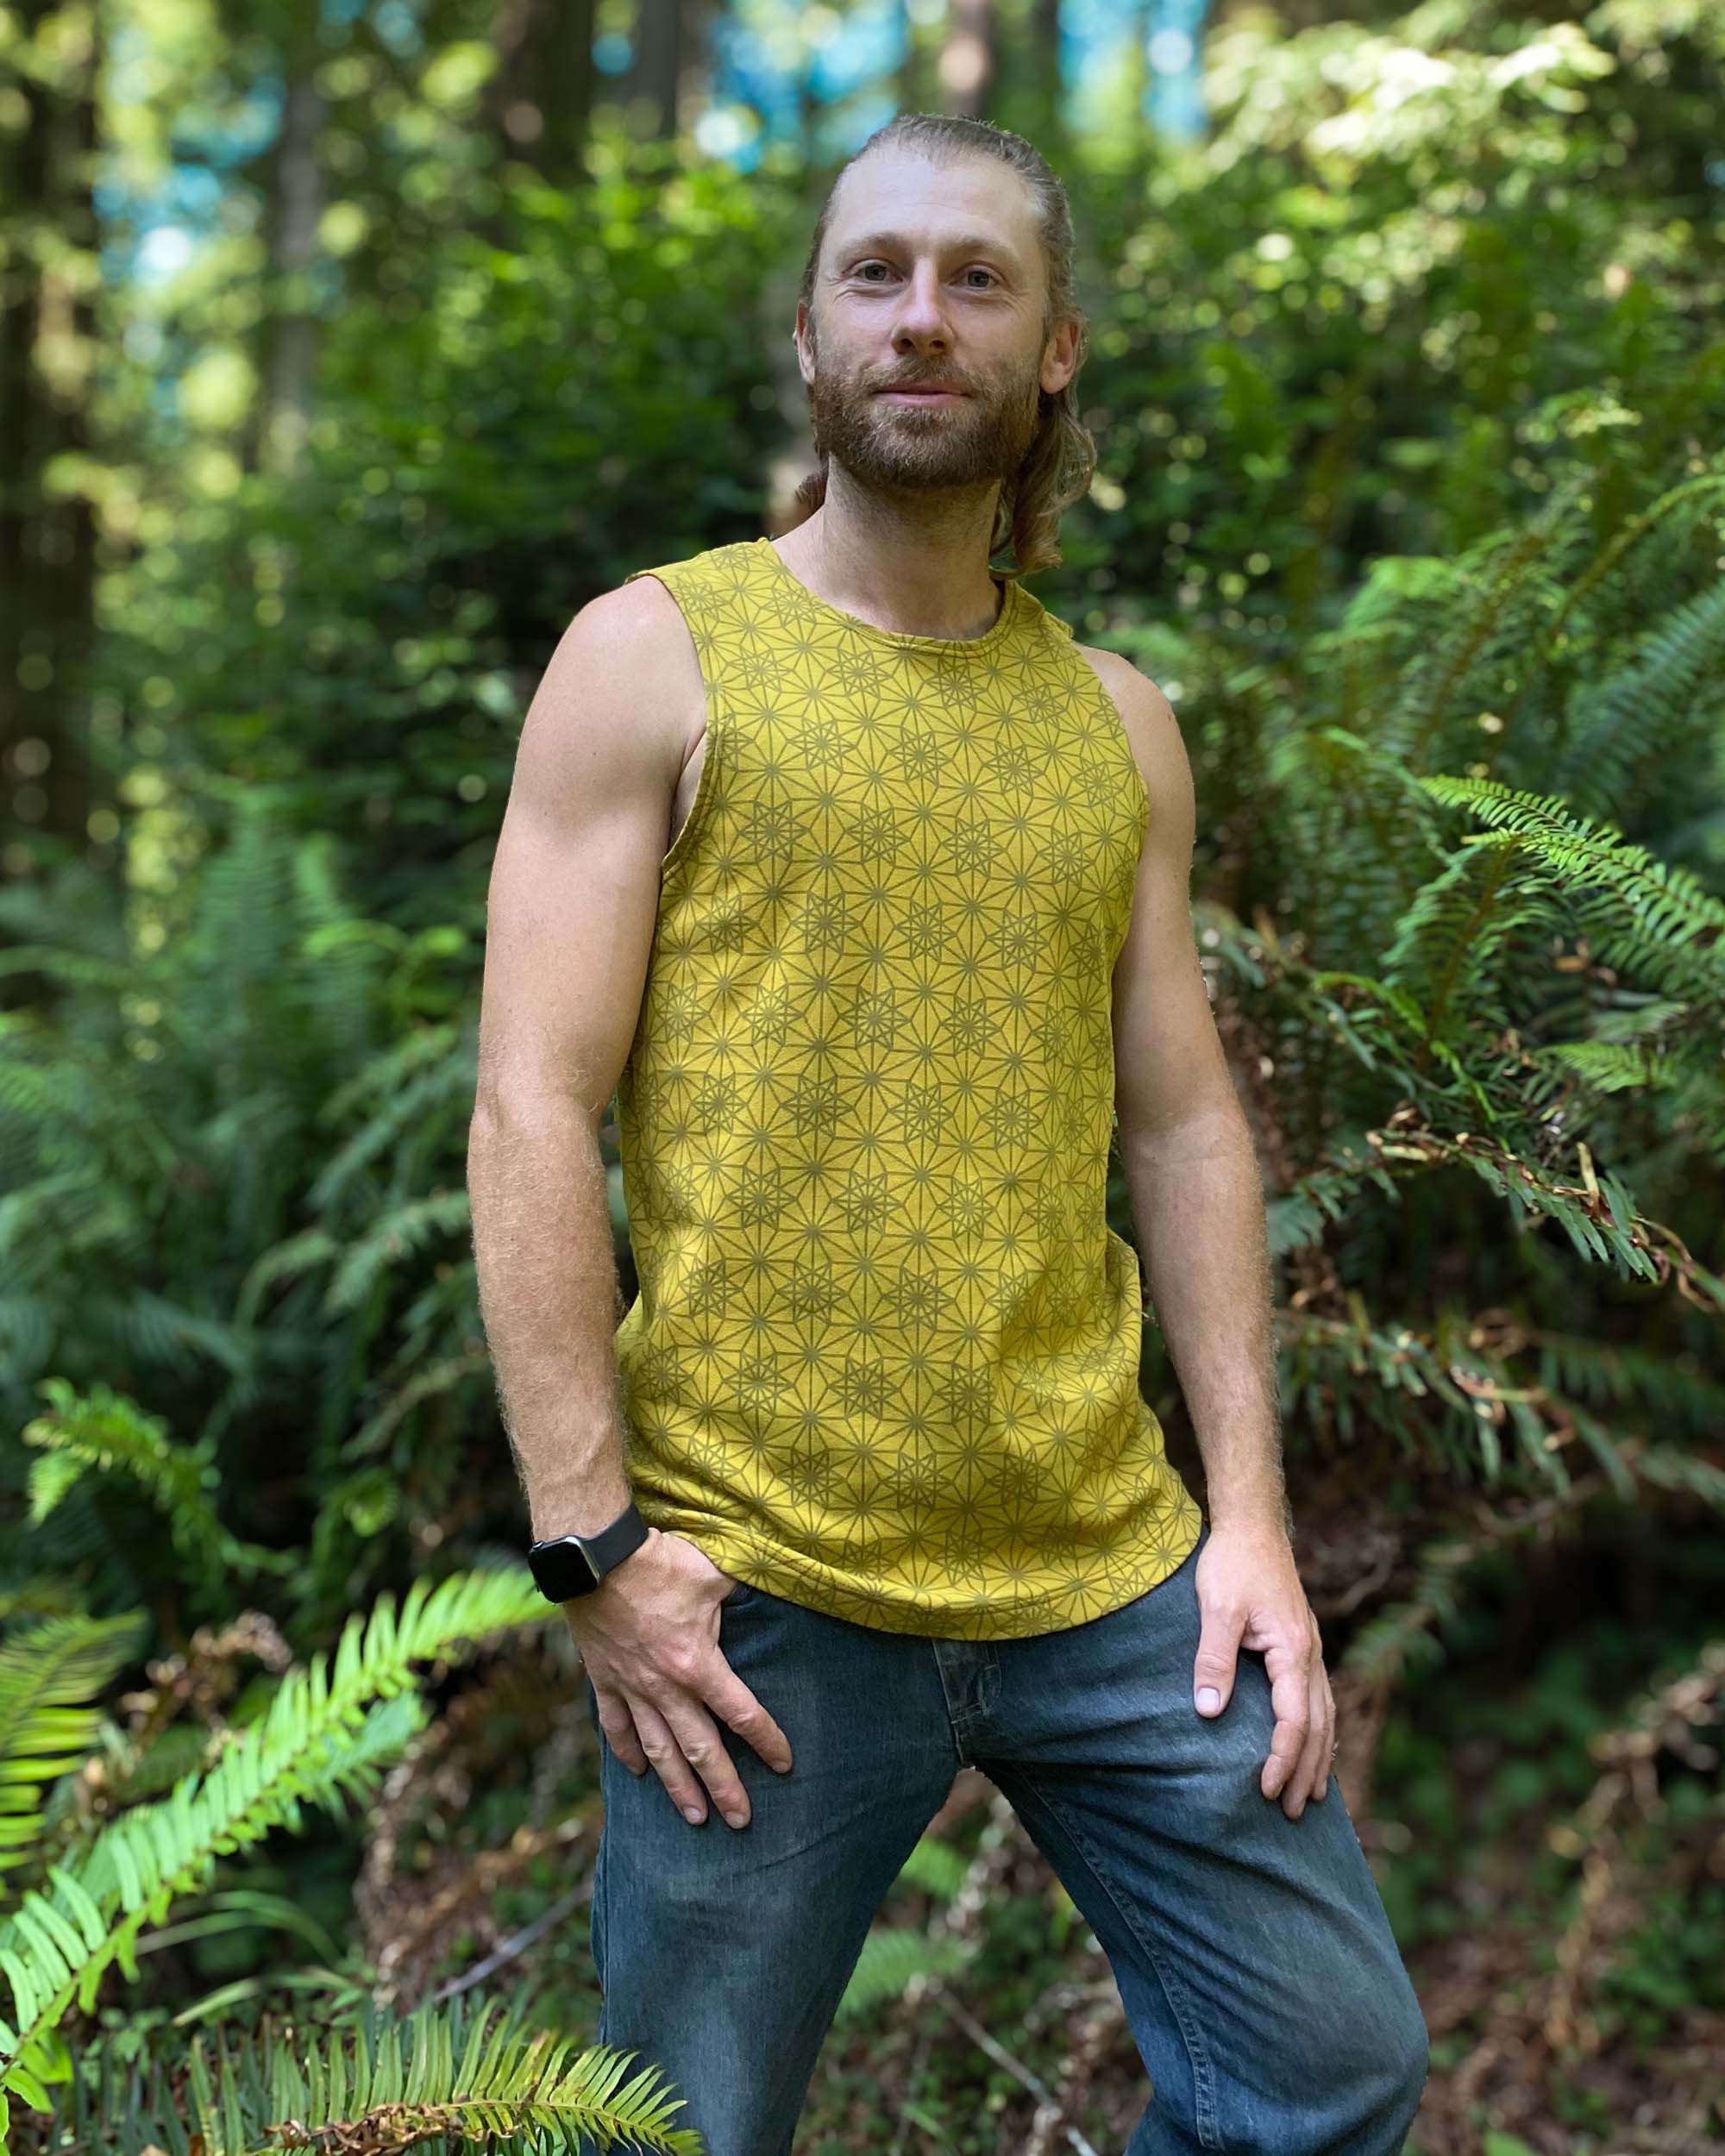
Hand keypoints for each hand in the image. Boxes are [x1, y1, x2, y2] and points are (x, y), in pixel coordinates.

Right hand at [563, 1526, 793, 1830]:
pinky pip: (616, 1726)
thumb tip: (766, 1591)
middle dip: (724, 1788)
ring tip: (695, 1818)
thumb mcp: (714, 1574)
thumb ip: (741, 1595)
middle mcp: (666, 1688)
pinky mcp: (604, 1680)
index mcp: (698, 1665)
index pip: (743, 1714)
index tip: (785, 1764)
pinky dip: (627, 1753)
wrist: (596, 1558)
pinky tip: (639, 1773)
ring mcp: (632, 1688)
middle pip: (702, 1749)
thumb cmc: (660, 1562)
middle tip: (741, 1821)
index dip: (768, 1741)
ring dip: (678, 1787)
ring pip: (658, 1750)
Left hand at [1191, 1521, 1335, 1818]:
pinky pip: (1320, 1701)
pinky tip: (1316, 1750)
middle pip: (1318, 1727)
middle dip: (1307, 1771)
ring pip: (1326, 1716)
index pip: (1295, 1720)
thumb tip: (1207, 1711)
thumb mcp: (1216, 1608)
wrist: (1253, 1527)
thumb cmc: (1233, 1563)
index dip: (1283, 1758)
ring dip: (1319, 1758)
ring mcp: (1311, 1651)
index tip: (1268, 1790)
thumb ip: (1213, 1659)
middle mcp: (1311, 1656)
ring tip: (1313, 1797)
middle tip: (1294, 1813)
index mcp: (1293, 1650)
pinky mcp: (1303, 1647)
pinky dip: (1321, 1733)